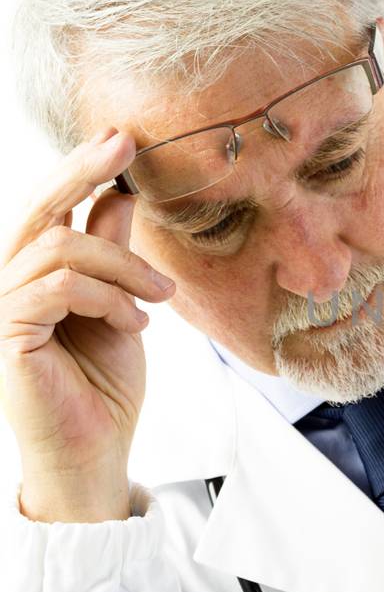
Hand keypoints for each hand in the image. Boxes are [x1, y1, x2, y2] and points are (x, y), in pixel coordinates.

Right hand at [0, 127, 175, 518]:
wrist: (97, 452)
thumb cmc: (104, 387)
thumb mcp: (120, 306)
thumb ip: (112, 253)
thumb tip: (121, 194)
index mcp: (33, 273)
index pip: (49, 207)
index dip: (80, 168)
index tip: (122, 139)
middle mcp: (8, 284)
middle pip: (38, 210)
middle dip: (83, 170)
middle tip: (126, 146)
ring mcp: (1, 308)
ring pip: (60, 250)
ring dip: (122, 268)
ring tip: (159, 298)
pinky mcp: (6, 334)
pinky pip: (57, 288)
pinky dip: (107, 298)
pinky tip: (135, 322)